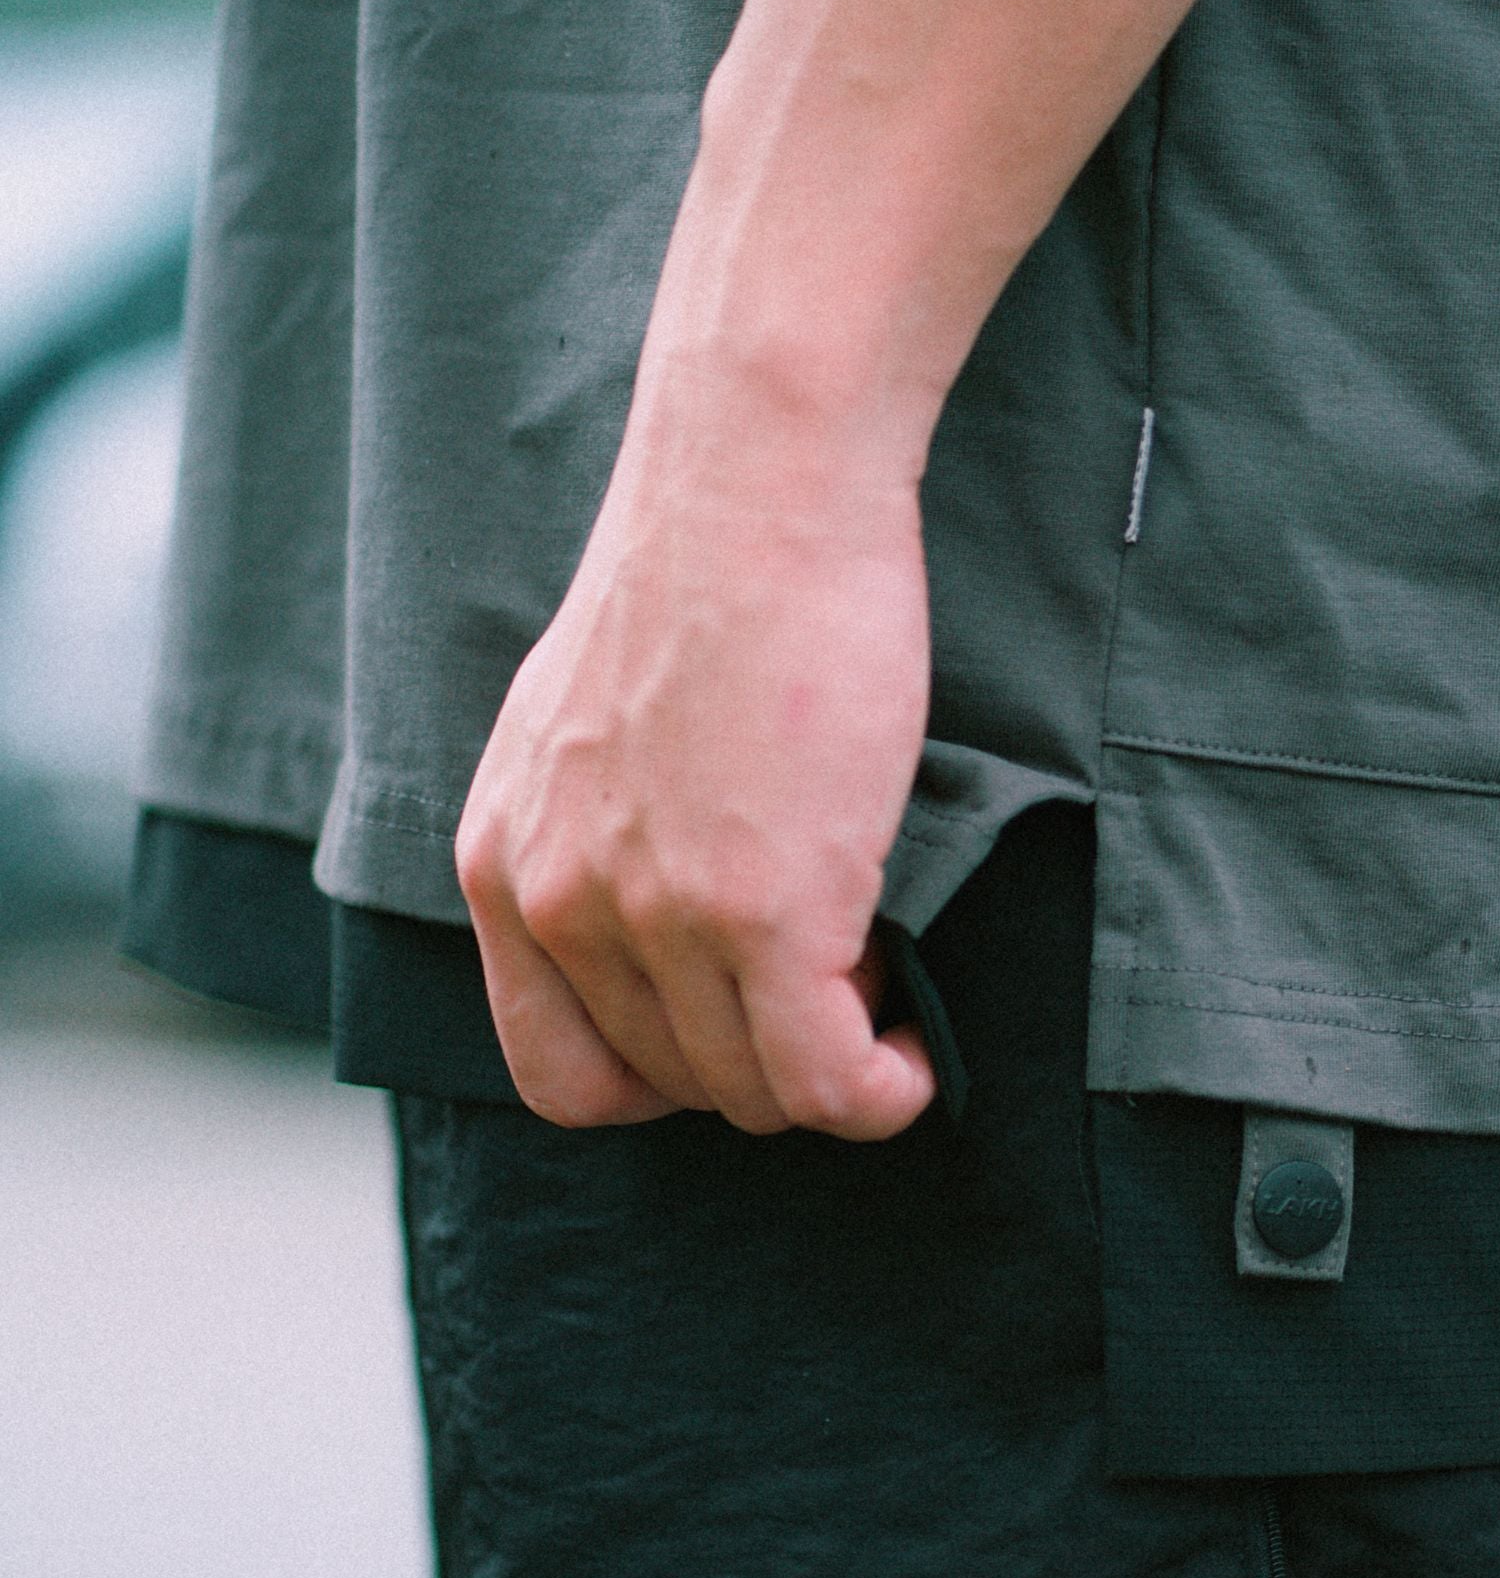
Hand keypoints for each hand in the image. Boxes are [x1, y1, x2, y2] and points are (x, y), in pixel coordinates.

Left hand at [455, 402, 938, 1139]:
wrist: (761, 482)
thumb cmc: (708, 573)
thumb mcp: (586, 725)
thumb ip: (598, 836)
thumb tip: (678, 921)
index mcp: (505, 865)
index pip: (561, 1073)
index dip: (666, 1083)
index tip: (740, 1030)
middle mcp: (560, 906)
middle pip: (674, 1089)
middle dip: (765, 1062)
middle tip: (839, 985)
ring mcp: (657, 920)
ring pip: (754, 1095)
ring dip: (834, 1073)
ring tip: (882, 988)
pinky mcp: (763, 917)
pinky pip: (827, 1085)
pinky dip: (884, 1095)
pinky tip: (917, 1057)